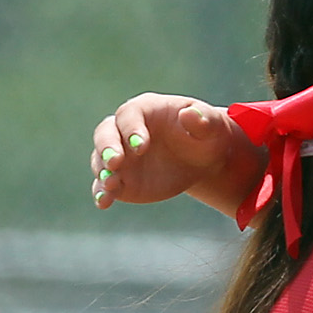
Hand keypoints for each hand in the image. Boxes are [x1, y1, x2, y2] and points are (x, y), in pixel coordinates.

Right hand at [91, 95, 255, 210]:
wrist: (201, 160)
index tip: (142, 146)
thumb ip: (203, 119)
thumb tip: (190, 114)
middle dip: (107, 147)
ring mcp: (120, 156)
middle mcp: (124, 131)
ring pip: (101, 160)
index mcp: (144, 110)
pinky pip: (105, 185)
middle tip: (116, 162)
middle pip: (105, 133)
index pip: (129, 115)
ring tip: (111, 184)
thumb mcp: (211, 126)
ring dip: (103, 171)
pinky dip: (102, 193)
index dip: (132, 129)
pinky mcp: (121, 179)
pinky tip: (104, 202)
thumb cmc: (205, 135)